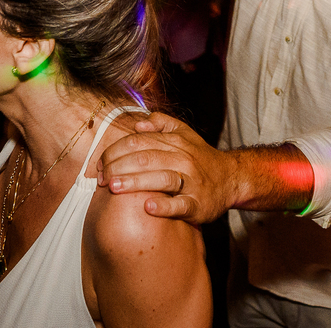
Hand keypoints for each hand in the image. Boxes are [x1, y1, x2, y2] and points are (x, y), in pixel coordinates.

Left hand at [96, 112, 235, 224]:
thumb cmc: (199, 157)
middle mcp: (183, 158)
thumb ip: (161, 123)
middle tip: (100, 178)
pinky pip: (181, 205)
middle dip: (118, 167)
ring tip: (114, 187)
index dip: (115, 152)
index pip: (138, 142)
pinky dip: (165, 206)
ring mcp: (192, 182)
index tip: (100, 164)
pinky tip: (148, 207)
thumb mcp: (183, 133)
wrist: (231, 178)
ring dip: (135, 182)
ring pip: (161, 178)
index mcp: (175, 141)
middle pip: (146, 158)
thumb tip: (137, 123)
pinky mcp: (199, 204)